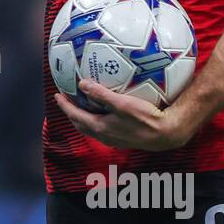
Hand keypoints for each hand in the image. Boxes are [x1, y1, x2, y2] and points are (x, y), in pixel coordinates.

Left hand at [54, 79, 193, 152]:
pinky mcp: (123, 138)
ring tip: (81, 106)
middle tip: (66, 100)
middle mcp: (104, 136)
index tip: (57, 95)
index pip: (75, 116)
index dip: (65, 106)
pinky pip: (102, 129)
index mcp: (99, 127)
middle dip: (71, 112)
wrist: (166, 134)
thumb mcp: (122, 104)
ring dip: (83, 117)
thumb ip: (101, 94)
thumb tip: (82, 84)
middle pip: (80, 124)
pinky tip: (104, 113)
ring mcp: (113, 139)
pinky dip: (96, 120)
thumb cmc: (145, 118)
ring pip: (91, 128)